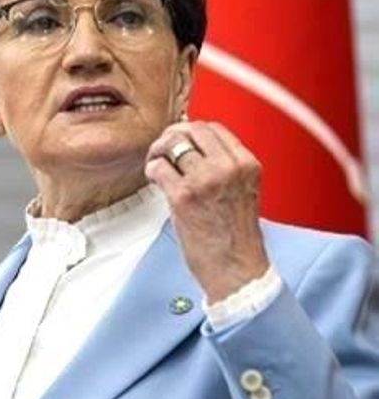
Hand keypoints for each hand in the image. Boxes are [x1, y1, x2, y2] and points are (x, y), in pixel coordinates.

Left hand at [145, 121, 269, 302]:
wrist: (236, 270)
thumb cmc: (235, 238)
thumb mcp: (242, 192)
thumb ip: (224, 168)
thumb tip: (192, 149)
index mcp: (247, 165)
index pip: (214, 128)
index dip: (190, 131)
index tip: (180, 140)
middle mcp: (229, 167)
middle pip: (191, 130)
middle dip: (171, 137)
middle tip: (162, 151)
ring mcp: (205, 180)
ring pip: (172, 144)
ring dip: (158, 152)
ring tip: (157, 165)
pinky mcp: (183, 195)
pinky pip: (158, 167)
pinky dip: (151, 170)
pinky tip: (155, 182)